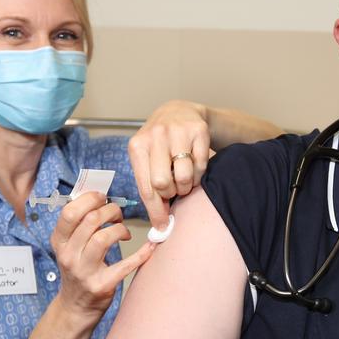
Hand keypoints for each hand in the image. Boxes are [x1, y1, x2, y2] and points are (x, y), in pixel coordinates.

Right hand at [50, 192, 154, 316]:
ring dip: (120, 229)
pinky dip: (141, 253)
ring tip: (124, 232)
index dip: (90, 199)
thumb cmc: (78, 270)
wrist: (75, 307)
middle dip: (110, 211)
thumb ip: (79, 225)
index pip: (69, 212)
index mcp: (59, 242)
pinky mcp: (102, 285)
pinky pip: (125, 265)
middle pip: (90, 220)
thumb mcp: (69, 247)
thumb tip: (99, 198)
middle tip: (118, 216)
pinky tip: (150, 246)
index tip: (102, 199)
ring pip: (103, 238)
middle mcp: (69, 256)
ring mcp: (84, 272)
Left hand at [129, 100, 213, 228]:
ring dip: (186, 185)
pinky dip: (198, 174)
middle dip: (170, 193)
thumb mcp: (147, 159)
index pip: (145, 187)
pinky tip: (193, 167)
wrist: (179, 112)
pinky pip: (201, 166)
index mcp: (138, 146)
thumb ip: (149, 186)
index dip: (155, 211)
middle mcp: (156, 136)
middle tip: (173, 190)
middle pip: (163, 183)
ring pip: (184, 176)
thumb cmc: (160, 144)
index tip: (162, 226)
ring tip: (183, 179)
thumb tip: (160, 222)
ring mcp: (178, 131)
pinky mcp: (198, 131)